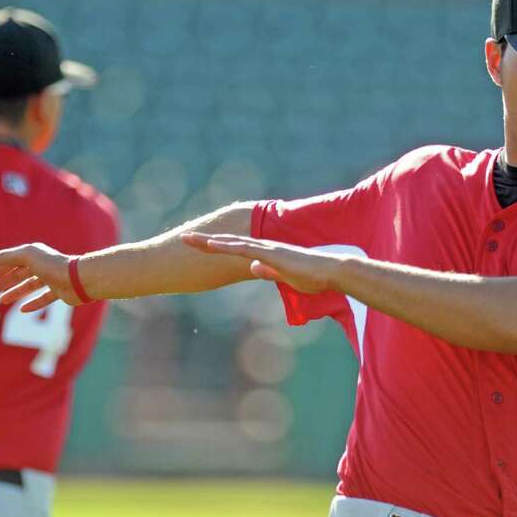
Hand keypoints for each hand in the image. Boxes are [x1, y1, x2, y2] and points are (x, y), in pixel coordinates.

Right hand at [0, 243, 75, 312]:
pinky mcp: (60, 292)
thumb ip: (6, 257)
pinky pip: (44, 298)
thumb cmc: (53, 266)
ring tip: (2, 301)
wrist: (78, 279)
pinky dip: (33, 303)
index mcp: (35, 254)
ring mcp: (52, 279)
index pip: (11, 261)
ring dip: (15, 293)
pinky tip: (22, 310)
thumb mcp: (27, 257)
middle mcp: (43, 265)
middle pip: (18, 274)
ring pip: (29, 286)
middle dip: (2, 283)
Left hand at [180, 233, 343, 293]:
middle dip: (205, 240)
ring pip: (232, 243)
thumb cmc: (315, 277)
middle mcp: (264, 246)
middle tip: (184, 238)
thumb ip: (269, 272)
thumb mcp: (286, 278)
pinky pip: (243, 249)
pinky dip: (225, 246)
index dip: (217, 246)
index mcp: (267, 252)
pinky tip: (210, 245)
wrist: (332, 271)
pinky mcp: (270, 254)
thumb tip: (252, 267)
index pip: (237, 247)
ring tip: (188, 239)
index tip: (199, 245)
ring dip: (209, 241)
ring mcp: (266, 249)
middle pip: (229, 242)